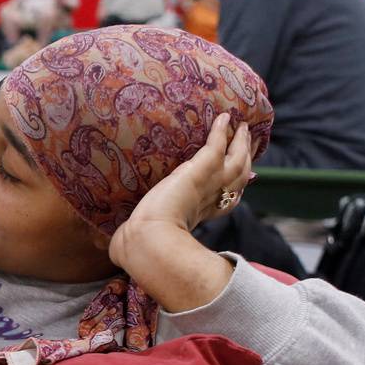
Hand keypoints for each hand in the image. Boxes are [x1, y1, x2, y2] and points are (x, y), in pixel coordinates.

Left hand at [120, 113, 253, 239]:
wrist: (150, 240)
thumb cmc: (141, 243)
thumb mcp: (144, 237)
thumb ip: (133, 238)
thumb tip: (113, 248)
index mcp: (202, 215)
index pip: (227, 201)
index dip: (236, 188)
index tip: (243, 178)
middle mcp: (213, 200)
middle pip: (240, 177)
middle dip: (246, 158)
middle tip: (251, 140)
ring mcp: (211, 184)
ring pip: (238, 159)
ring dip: (241, 141)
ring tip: (242, 125)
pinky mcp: (203, 169)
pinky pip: (217, 144)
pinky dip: (222, 130)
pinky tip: (224, 117)